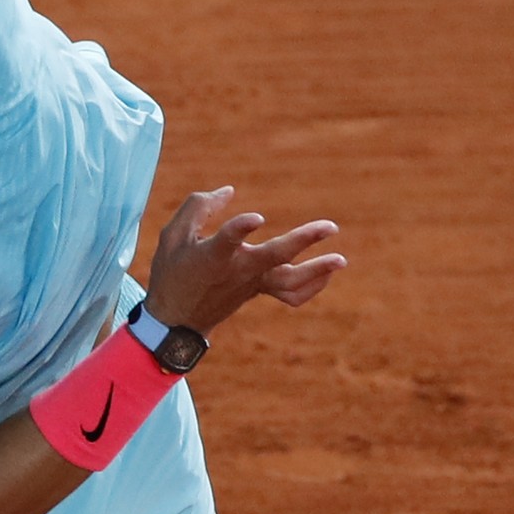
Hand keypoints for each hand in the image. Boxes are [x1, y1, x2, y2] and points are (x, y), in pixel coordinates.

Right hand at [143, 186, 346, 335]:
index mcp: (212, 256)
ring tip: (341, 260)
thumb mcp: (172, 235)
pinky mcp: (259, 291)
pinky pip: (292, 295)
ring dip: (317, 271)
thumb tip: (229, 192)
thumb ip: (199, 206)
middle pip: (275, 257)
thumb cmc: (172, 272)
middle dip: (304, 241)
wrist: (177, 321)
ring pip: (290, 281)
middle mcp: (237, 270)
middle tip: (331, 227)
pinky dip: (311, 285)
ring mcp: (251, 284)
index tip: (256, 218)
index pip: (228, 241)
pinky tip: (326, 271)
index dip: (241, 228)